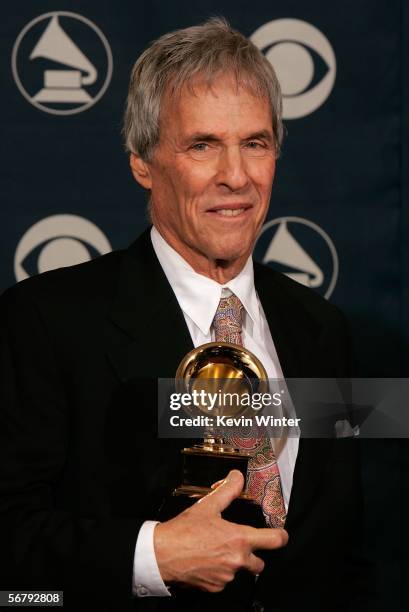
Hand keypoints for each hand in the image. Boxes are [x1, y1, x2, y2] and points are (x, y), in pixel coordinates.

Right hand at [154, 470, 288, 592]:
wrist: (162, 554)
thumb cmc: (184, 531)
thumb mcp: (208, 505)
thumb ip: (227, 490)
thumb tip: (237, 477)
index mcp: (239, 539)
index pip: (275, 541)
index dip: (281, 536)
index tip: (280, 534)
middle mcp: (237, 561)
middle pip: (260, 563)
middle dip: (254, 554)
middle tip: (240, 544)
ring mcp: (227, 577)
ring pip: (240, 571)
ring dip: (233, 562)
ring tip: (215, 549)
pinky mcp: (215, 587)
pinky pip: (224, 580)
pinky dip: (219, 572)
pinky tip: (207, 560)